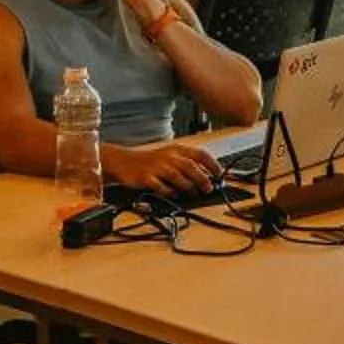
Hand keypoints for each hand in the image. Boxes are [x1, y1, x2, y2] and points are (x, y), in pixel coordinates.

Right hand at [107, 139, 221, 196]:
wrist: (124, 162)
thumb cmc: (151, 161)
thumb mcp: (170, 157)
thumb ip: (187, 164)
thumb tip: (208, 175)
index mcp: (176, 150)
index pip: (199, 154)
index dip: (212, 164)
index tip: (219, 174)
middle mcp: (168, 157)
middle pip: (190, 167)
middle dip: (202, 178)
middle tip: (209, 188)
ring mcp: (157, 167)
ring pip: (177, 177)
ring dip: (188, 186)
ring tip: (194, 192)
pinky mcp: (146, 178)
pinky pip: (161, 187)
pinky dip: (170, 192)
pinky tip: (174, 194)